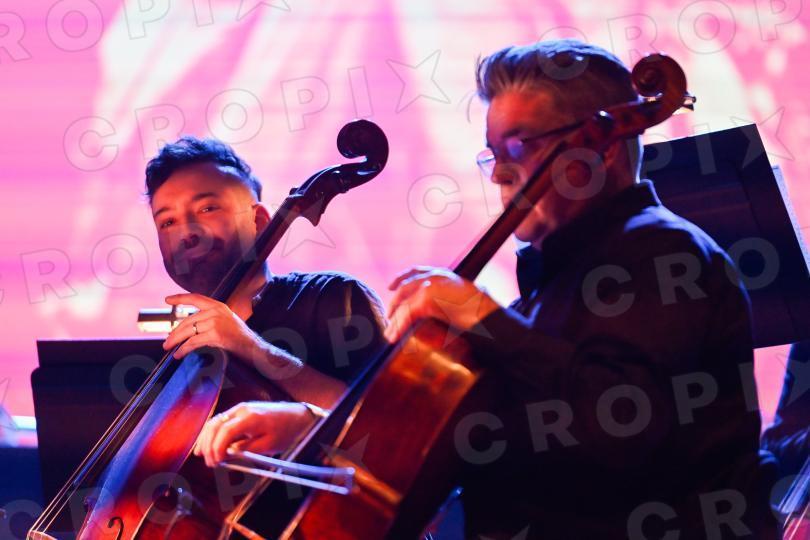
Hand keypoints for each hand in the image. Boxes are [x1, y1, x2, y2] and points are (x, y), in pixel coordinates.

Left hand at [163, 293, 262, 359]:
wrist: (253, 347)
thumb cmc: (239, 337)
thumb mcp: (225, 321)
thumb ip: (209, 319)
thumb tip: (188, 328)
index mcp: (218, 306)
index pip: (196, 298)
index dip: (180, 298)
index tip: (168, 299)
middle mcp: (216, 311)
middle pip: (188, 320)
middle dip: (175, 332)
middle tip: (166, 342)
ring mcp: (215, 322)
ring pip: (188, 331)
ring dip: (176, 341)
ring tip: (169, 348)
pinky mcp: (215, 334)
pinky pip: (193, 342)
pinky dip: (184, 349)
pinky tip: (179, 354)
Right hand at [193, 401, 315, 466]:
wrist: (297, 417)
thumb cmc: (286, 431)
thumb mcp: (268, 445)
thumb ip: (246, 450)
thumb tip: (226, 455)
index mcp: (251, 418)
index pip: (226, 432)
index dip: (217, 448)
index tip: (216, 462)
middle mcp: (242, 410)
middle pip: (216, 426)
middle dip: (209, 445)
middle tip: (209, 463)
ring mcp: (240, 409)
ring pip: (215, 422)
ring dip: (206, 438)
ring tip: (202, 455)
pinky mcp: (240, 412)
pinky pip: (221, 421)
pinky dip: (212, 433)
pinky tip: (206, 444)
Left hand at [385, 266, 498, 342]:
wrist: (488, 315)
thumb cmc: (479, 313)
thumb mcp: (459, 302)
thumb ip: (444, 302)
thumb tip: (434, 316)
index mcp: (443, 274)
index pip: (416, 271)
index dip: (401, 278)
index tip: (391, 287)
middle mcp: (435, 276)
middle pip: (404, 286)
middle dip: (394, 303)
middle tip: (388, 318)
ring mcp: (430, 284)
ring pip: (404, 302)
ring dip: (394, 319)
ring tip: (389, 334)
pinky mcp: (427, 297)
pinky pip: (407, 313)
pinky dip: (398, 326)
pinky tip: (394, 336)